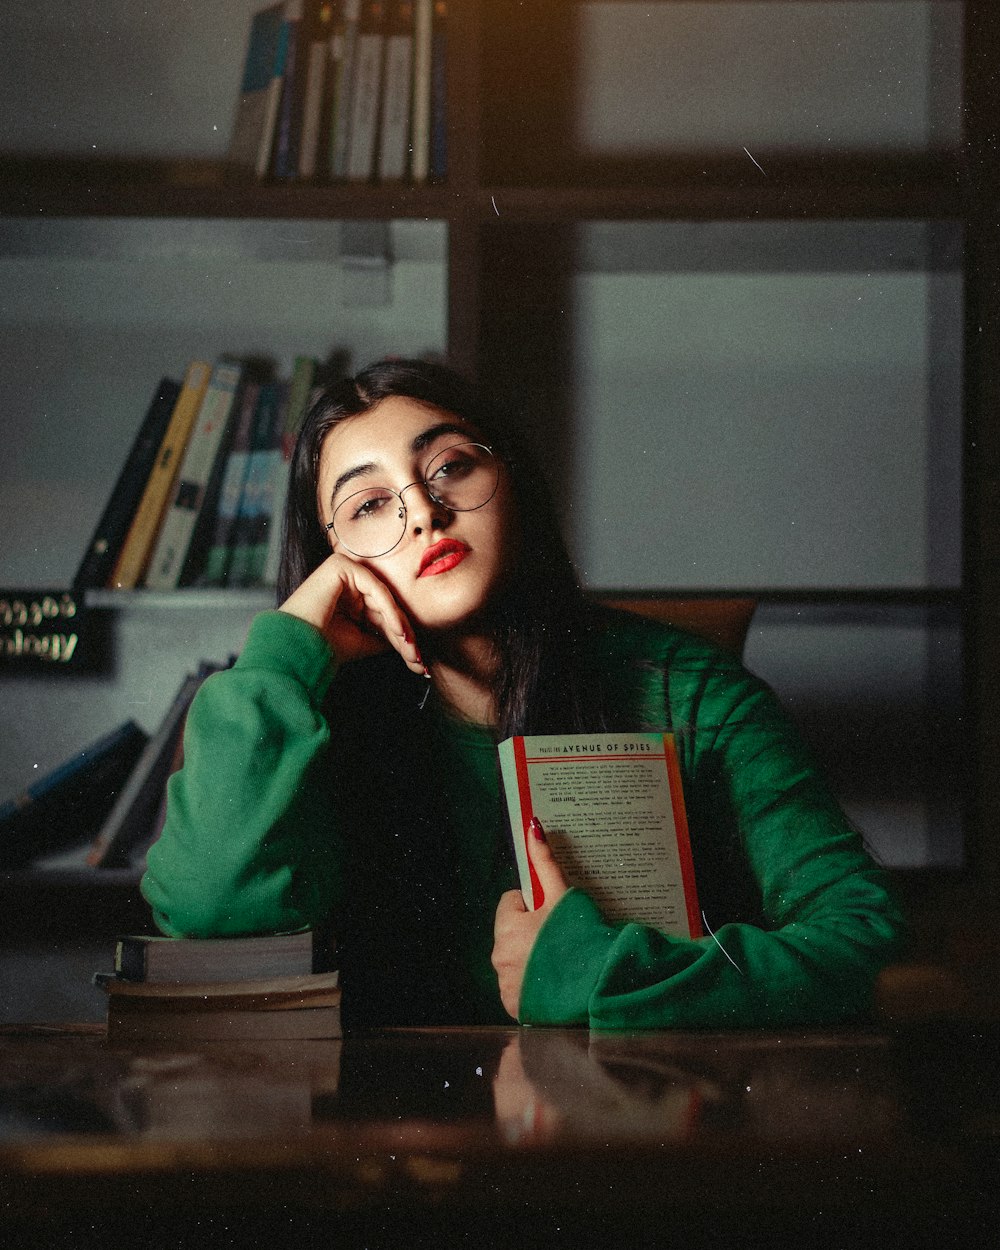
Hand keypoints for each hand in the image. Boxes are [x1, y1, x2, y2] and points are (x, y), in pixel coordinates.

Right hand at [279, 553, 424, 674]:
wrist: (296, 649)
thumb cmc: (323, 647)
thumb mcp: (362, 641)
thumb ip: (385, 634)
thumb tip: (410, 640)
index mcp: (348, 596)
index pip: (382, 614)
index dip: (401, 638)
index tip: (417, 663)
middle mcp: (346, 581)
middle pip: (385, 606)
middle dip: (404, 636)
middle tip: (419, 661)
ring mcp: (343, 570)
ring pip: (384, 599)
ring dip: (400, 627)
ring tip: (410, 652)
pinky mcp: (341, 566)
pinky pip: (375, 589)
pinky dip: (389, 612)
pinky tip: (399, 633)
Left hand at [492, 817, 568, 1020]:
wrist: (596, 986)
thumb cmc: (578, 936)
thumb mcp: (563, 895)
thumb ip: (545, 863)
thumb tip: (532, 827)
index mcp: (506, 926)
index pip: (511, 903)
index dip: (534, 904)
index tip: (553, 913)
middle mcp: (498, 956)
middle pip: (513, 932)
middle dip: (533, 931)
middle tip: (561, 937)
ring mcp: (505, 984)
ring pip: (516, 960)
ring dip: (532, 958)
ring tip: (561, 961)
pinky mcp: (515, 1006)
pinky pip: (520, 988)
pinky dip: (533, 984)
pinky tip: (555, 983)